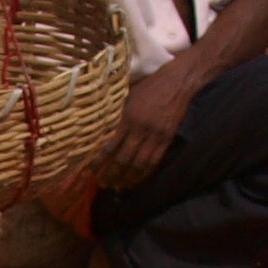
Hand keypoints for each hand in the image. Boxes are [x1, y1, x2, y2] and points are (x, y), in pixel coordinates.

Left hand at [95, 60, 201, 195]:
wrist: (177, 81)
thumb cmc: (148, 87)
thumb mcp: (127, 96)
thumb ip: (115, 114)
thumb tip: (98, 130)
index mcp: (127, 117)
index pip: (109, 145)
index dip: (99, 161)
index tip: (90, 170)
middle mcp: (140, 128)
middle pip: (123, 159)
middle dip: (110, 174)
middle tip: (102, 183)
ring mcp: (155, 135)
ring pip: (138, 164)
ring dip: (126, 178)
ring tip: (117, 186)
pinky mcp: (167, 138)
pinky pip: (154, 161)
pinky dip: (144, 174)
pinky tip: (135, 180)